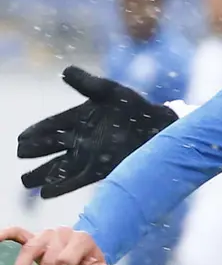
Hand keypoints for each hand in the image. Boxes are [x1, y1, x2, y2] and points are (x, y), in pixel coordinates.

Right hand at [16, 66, 177, 198]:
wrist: (158, 127)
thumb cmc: (134, 107)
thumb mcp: (110, 92)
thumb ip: (87, 84)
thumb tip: (65, 71)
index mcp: (78, 118)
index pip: (52, 126)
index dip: (37, 132)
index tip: (21, 138)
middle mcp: (80, 139)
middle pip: (51, 147)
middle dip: (35, 151)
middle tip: (20, 154)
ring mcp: (89, 156)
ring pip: (60, 167)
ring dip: (43, 174)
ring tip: (25, 182)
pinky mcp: (100, 170)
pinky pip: (77, 180)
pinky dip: (62, 187)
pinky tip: (46, 193)